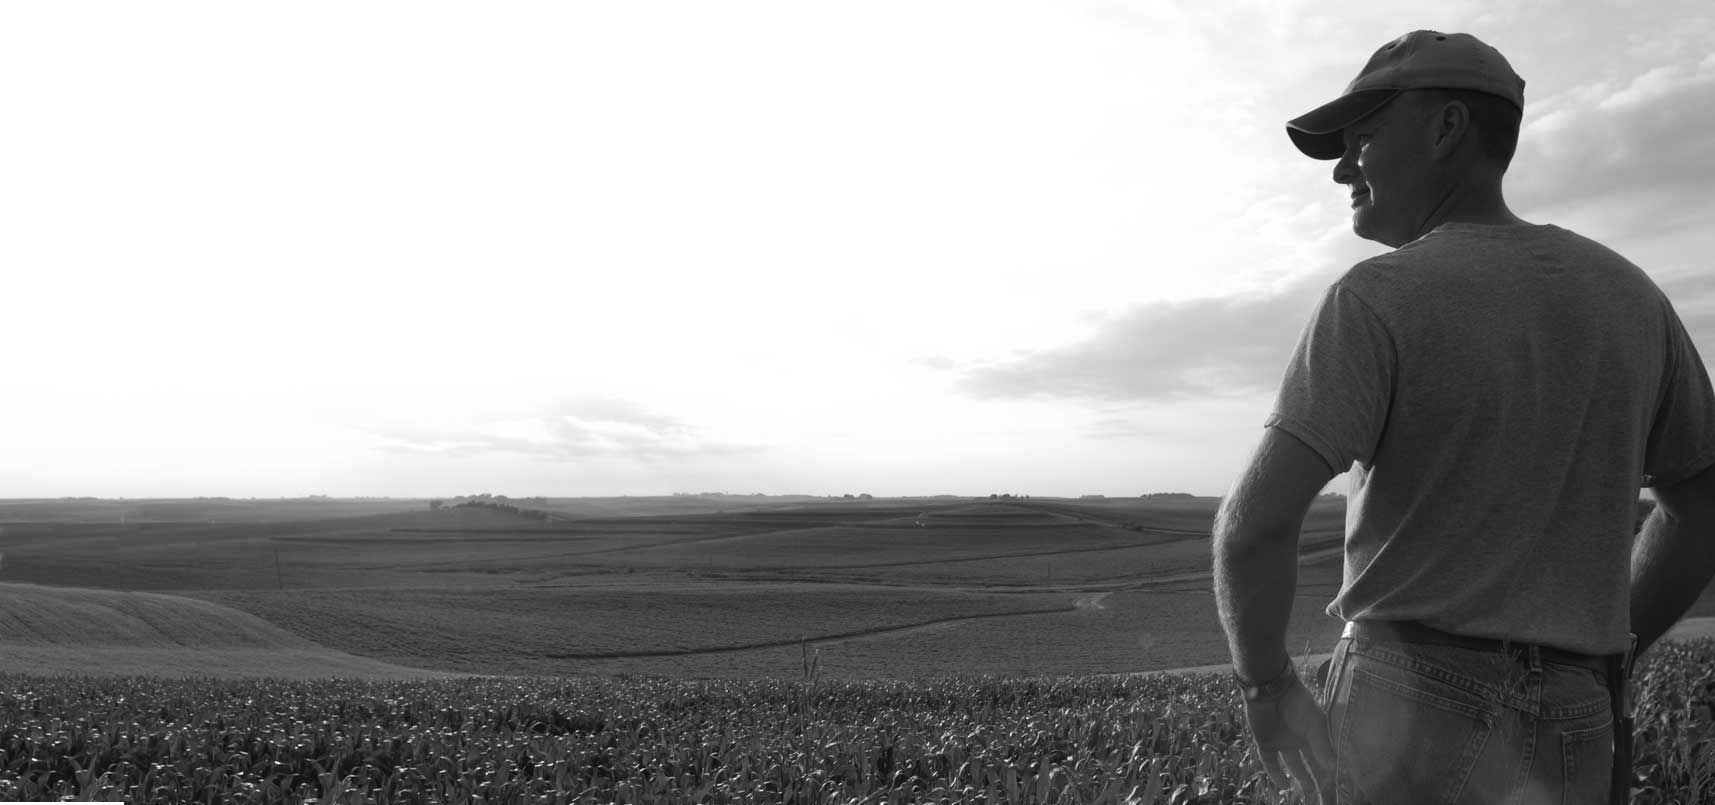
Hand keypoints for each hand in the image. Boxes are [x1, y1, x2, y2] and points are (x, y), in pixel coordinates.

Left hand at [1243, 673, 1334, 803]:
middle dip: (1318, 779)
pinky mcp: (1265, 742)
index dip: (1332, 770)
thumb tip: (1333, 768)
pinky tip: (1283, 786)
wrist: (1268, 686)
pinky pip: (1270, 762)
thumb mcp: (1314, 723)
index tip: (1341, 785)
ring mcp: (1283, 740)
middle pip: (1311, 763)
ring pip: (1293, 764)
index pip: (1326, 755)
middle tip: (1325, 796)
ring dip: (1300, 778)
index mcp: (1315, 731)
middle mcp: (1300, 737)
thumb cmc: (1296, 701)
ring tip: (1309, 793)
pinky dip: (1276, 774)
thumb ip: (1322, 745)